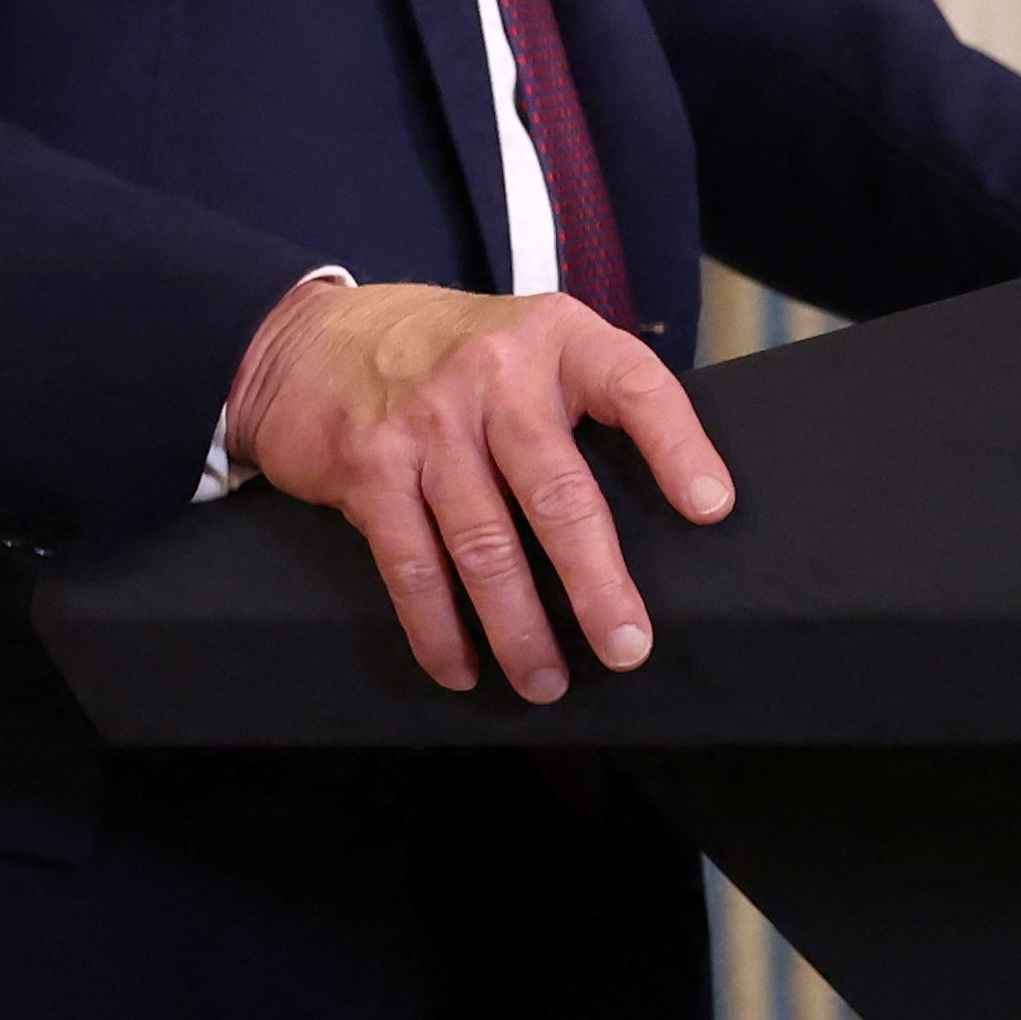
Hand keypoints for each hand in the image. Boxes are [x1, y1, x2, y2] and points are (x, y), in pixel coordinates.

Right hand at [227, 279, 736, 702]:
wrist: (309, 339)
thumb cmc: (444, 355)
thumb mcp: (526, 344)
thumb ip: (585, 398)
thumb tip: (669, 503)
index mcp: (554, 339)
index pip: (633, 387)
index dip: (676, 447)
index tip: (711, 509)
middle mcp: (493, 376)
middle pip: (557, 492)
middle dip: (595, 582)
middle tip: (625, 646)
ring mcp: (425, 423)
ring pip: (484, 543)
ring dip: (518, 625)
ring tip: (545, 680)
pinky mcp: (369, 468)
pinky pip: (411, 562)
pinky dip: (437, 627)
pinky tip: (459, 666)